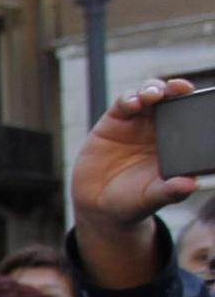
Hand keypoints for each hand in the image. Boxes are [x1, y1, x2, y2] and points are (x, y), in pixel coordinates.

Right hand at [71, 79, 199, 232]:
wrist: (98, 207)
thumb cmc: (132, 202)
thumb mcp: (151, 198)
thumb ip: (170, 191)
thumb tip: (190, 185)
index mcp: (176, 142)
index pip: (189, 115)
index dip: (193, 104)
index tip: (199, 100)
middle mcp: (158, 128)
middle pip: (170, 98)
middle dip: (174, 89)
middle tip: (178, 89)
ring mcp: (136, 122)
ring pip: (149, 94)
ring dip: (153, 89)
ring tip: (153, 95)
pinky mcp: (113, 121)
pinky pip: (124, 102)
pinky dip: (129, 98)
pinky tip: (132, 103)